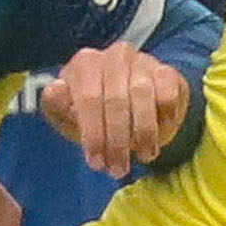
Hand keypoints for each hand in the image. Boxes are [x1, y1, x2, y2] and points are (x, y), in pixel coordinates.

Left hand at [39, 42, 188, 176]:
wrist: (129, 102)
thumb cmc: (92, 112)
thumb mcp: (68, 113)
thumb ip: (57, 104)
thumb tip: (56, 89)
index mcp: (85, 63)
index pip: (88, 98)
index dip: (93, 134)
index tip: (96, 162)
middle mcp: (114, 56)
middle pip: (116, 101)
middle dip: (117, 141)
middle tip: (118, 169)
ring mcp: (142, 61)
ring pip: (143, 96)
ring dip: (143, 133)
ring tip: (143, 157)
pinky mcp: (167, 71)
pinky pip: (168, 93)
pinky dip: (165, 117)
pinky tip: (159, 135)